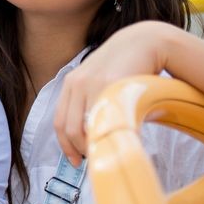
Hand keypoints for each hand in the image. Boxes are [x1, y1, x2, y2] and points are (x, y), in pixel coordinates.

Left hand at [54, 21, 173, 165]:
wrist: (143, 41)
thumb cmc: (123, 66)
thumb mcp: (98, 81)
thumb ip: (89, 102)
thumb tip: (89, 136)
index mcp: (71, 84)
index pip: (59, 122)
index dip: (65, 146)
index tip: (75, 161)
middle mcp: (78, 83)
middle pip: (70, 129)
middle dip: (80, 150)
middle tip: (95, 159)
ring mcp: (94, 83)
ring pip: (86, 126)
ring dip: (95, 145)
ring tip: (108, 150)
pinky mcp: (112, 84)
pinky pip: (107, 118)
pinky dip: (111, 134)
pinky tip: (121, 139)